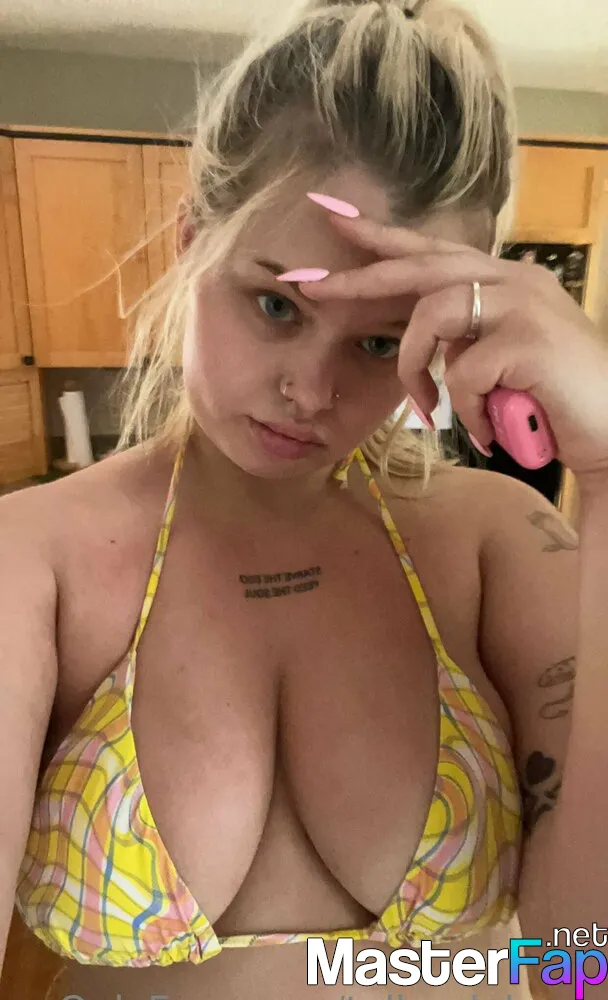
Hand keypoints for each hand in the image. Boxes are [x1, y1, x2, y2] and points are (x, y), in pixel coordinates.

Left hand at [300, 215, 607, 481]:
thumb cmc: (555, 401)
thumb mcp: (503, 359)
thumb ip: (467, 338)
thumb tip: (424, 342)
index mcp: (507, 279)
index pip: (434, 253)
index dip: (383, 239)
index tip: (335, 219)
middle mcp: (515, 279)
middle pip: (421, 268)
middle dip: (362, 278)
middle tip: (312, 286)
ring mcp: (524, 303)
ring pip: (433, 318)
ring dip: (419, 371)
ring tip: (431, 409)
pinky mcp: (529, 338)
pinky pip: (463, 374)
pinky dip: (467, 412)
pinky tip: (489, 430)